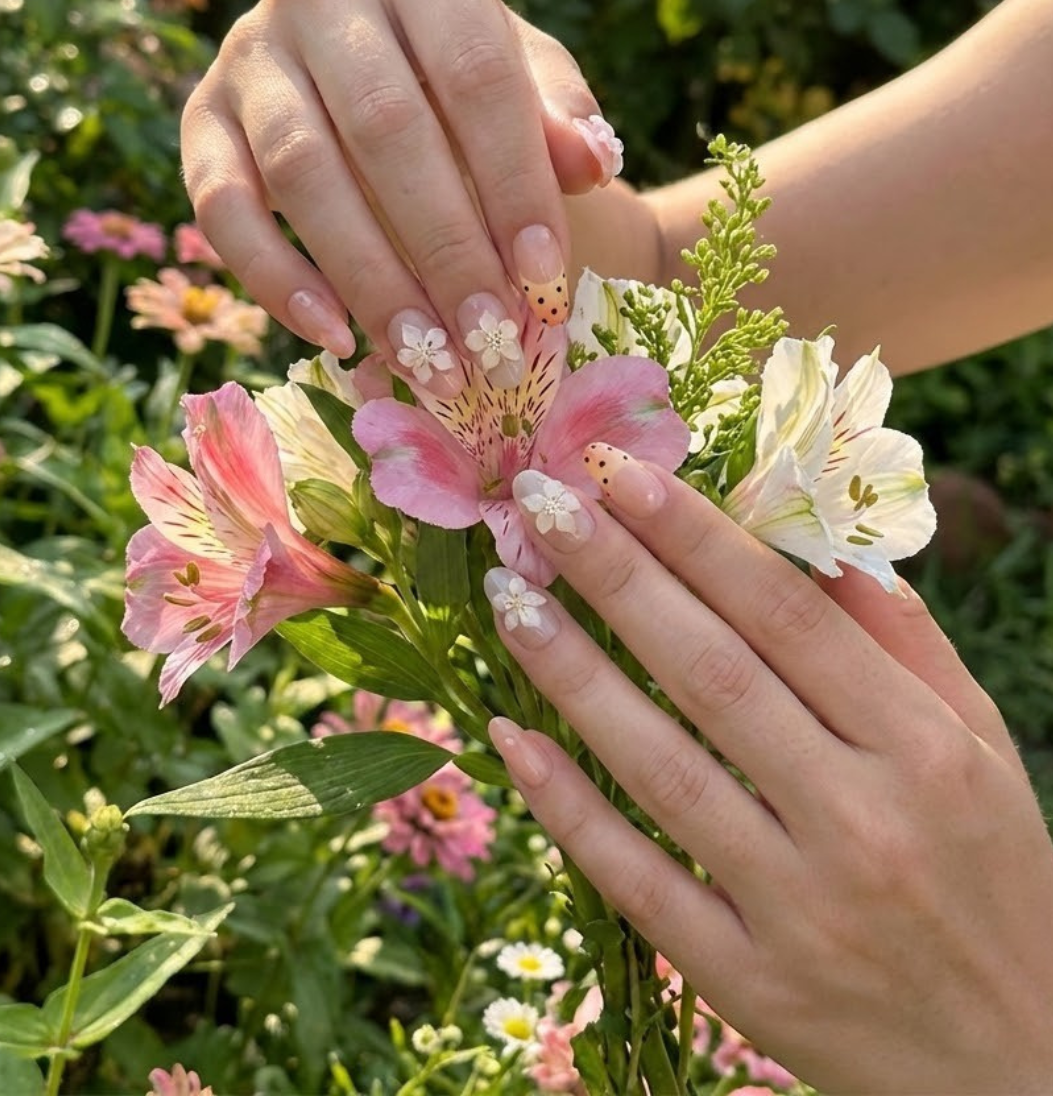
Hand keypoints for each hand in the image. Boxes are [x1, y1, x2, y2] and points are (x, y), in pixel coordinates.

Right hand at [180, 0, 618, 391]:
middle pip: (386, 129)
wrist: (387, 67)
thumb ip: (561, 117)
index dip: (513, 182)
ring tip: (426, 357)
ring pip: (302, 173)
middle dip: (445, 249)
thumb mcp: (530, 81)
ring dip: (369, 279)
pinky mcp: (200, 116)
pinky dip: (273, 278)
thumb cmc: (469, 78)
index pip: (476, 74)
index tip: (543, 276)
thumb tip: (592, 161)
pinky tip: (331, 335)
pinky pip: (221, 206)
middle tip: (489, 340)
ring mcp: (248, 49)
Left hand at [484, 456, 1052, 1094]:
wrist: (1020, 1066)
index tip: (622, 474)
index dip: (697, 538)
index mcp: (924, 752)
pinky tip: (508, 741)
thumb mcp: (980, 748)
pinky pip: (638, 884)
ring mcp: (797, 910)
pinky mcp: (747, 983)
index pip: (788, 617)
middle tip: (539, 501)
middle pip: (713, 675)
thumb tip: (815, 540)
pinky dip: (569, 810)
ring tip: (510, 597)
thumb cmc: (997, 879)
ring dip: (573, 676)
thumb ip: (901, 643)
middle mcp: (861, 823)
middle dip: (618, 577)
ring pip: (662, 769)